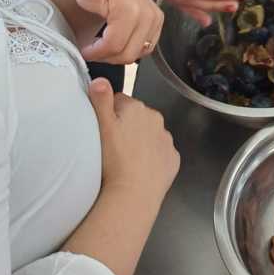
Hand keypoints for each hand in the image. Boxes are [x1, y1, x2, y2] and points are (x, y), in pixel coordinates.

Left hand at [74, 0, 164, 63]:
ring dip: (117, 53)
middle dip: (106, 55)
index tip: (85, 47)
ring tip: (102, 43)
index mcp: (132, 7)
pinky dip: (129, 48)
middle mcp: (150, 13)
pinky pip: (145, 49)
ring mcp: (157, 19)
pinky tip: (116, 39)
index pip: (114, 45)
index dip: (97, 52)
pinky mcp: (159, 23)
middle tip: (92, 47)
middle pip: (127, 53)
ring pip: (136, 53)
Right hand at [88, 78, 179, 206]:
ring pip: (150, 135)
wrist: (133, 194)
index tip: (104, 129)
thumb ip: (101, 100)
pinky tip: (140, 169)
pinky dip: (152, 158)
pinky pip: (160, 153)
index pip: (119, 101)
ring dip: (140, 142)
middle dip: (127, 126)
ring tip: (125, 160)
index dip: (110, 114)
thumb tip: (100, 80)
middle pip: (137, 117)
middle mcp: (156, 119)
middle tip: (113, 146)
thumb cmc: (114, 161)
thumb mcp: (102, 127)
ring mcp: (166, 139)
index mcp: (137, 108)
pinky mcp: (173, 158)